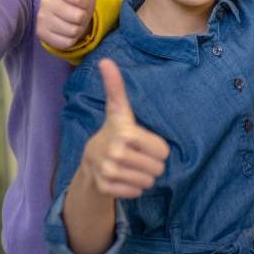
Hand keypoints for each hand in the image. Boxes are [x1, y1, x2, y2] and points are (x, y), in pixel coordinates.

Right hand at [37, 0, 97, 48]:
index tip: (81, 1)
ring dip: (77, 30)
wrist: (67, 18)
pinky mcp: (41, 34)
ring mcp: (42, 18)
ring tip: (72, 23)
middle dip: (83, 18)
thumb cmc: (79, 1)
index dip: (86, 3)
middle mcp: (46, 1)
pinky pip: (66, 42)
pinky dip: (70, 40)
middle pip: (78, 17)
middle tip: (78, 14)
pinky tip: (65, 32)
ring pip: (72, 31)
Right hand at [80, 59, 169, 199]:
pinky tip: (124, 178)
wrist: (90, 161)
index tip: (143, 142)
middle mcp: (115, 153)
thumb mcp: (118, 110)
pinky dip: (133, 188)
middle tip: (137, 157)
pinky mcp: (106, 188)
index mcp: (125, 133)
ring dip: (144, 177)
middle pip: (158, 168)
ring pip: (148, 182)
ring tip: (131, 167)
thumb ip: (116, 87)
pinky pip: (136, 193)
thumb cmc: (113, 132)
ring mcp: (108, 172)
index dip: (157, 148)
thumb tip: (106, 60)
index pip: (163, 151)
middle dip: (151, 164)